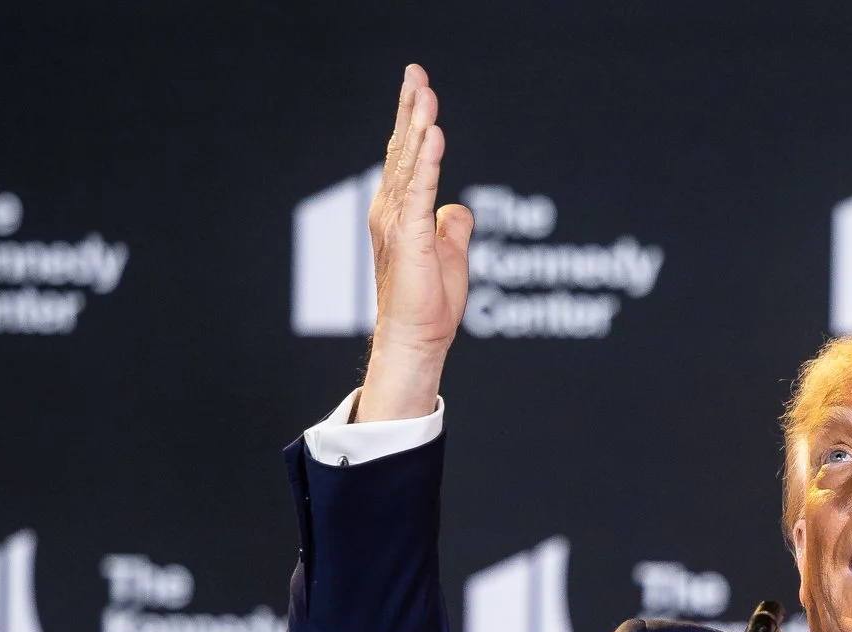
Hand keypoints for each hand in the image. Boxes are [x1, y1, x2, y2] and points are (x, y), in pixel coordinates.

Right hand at [357, 64, 473, 420]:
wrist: (418, 340)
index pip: (408, 157)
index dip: (413, 121)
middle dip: (411, 110)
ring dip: (418, 126)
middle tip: (416, 72)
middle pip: (404, 151)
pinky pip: (421, 192)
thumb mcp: (450, 255)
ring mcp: (398, 222)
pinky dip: (428, 162)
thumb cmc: (429, 305)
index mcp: (400, 211)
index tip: (419, 86)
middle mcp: (391, 210)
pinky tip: (433, 134)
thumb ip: (452, 227)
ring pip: (411, 165)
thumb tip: (459, 209)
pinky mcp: (410, 238)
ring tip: (425, 93)